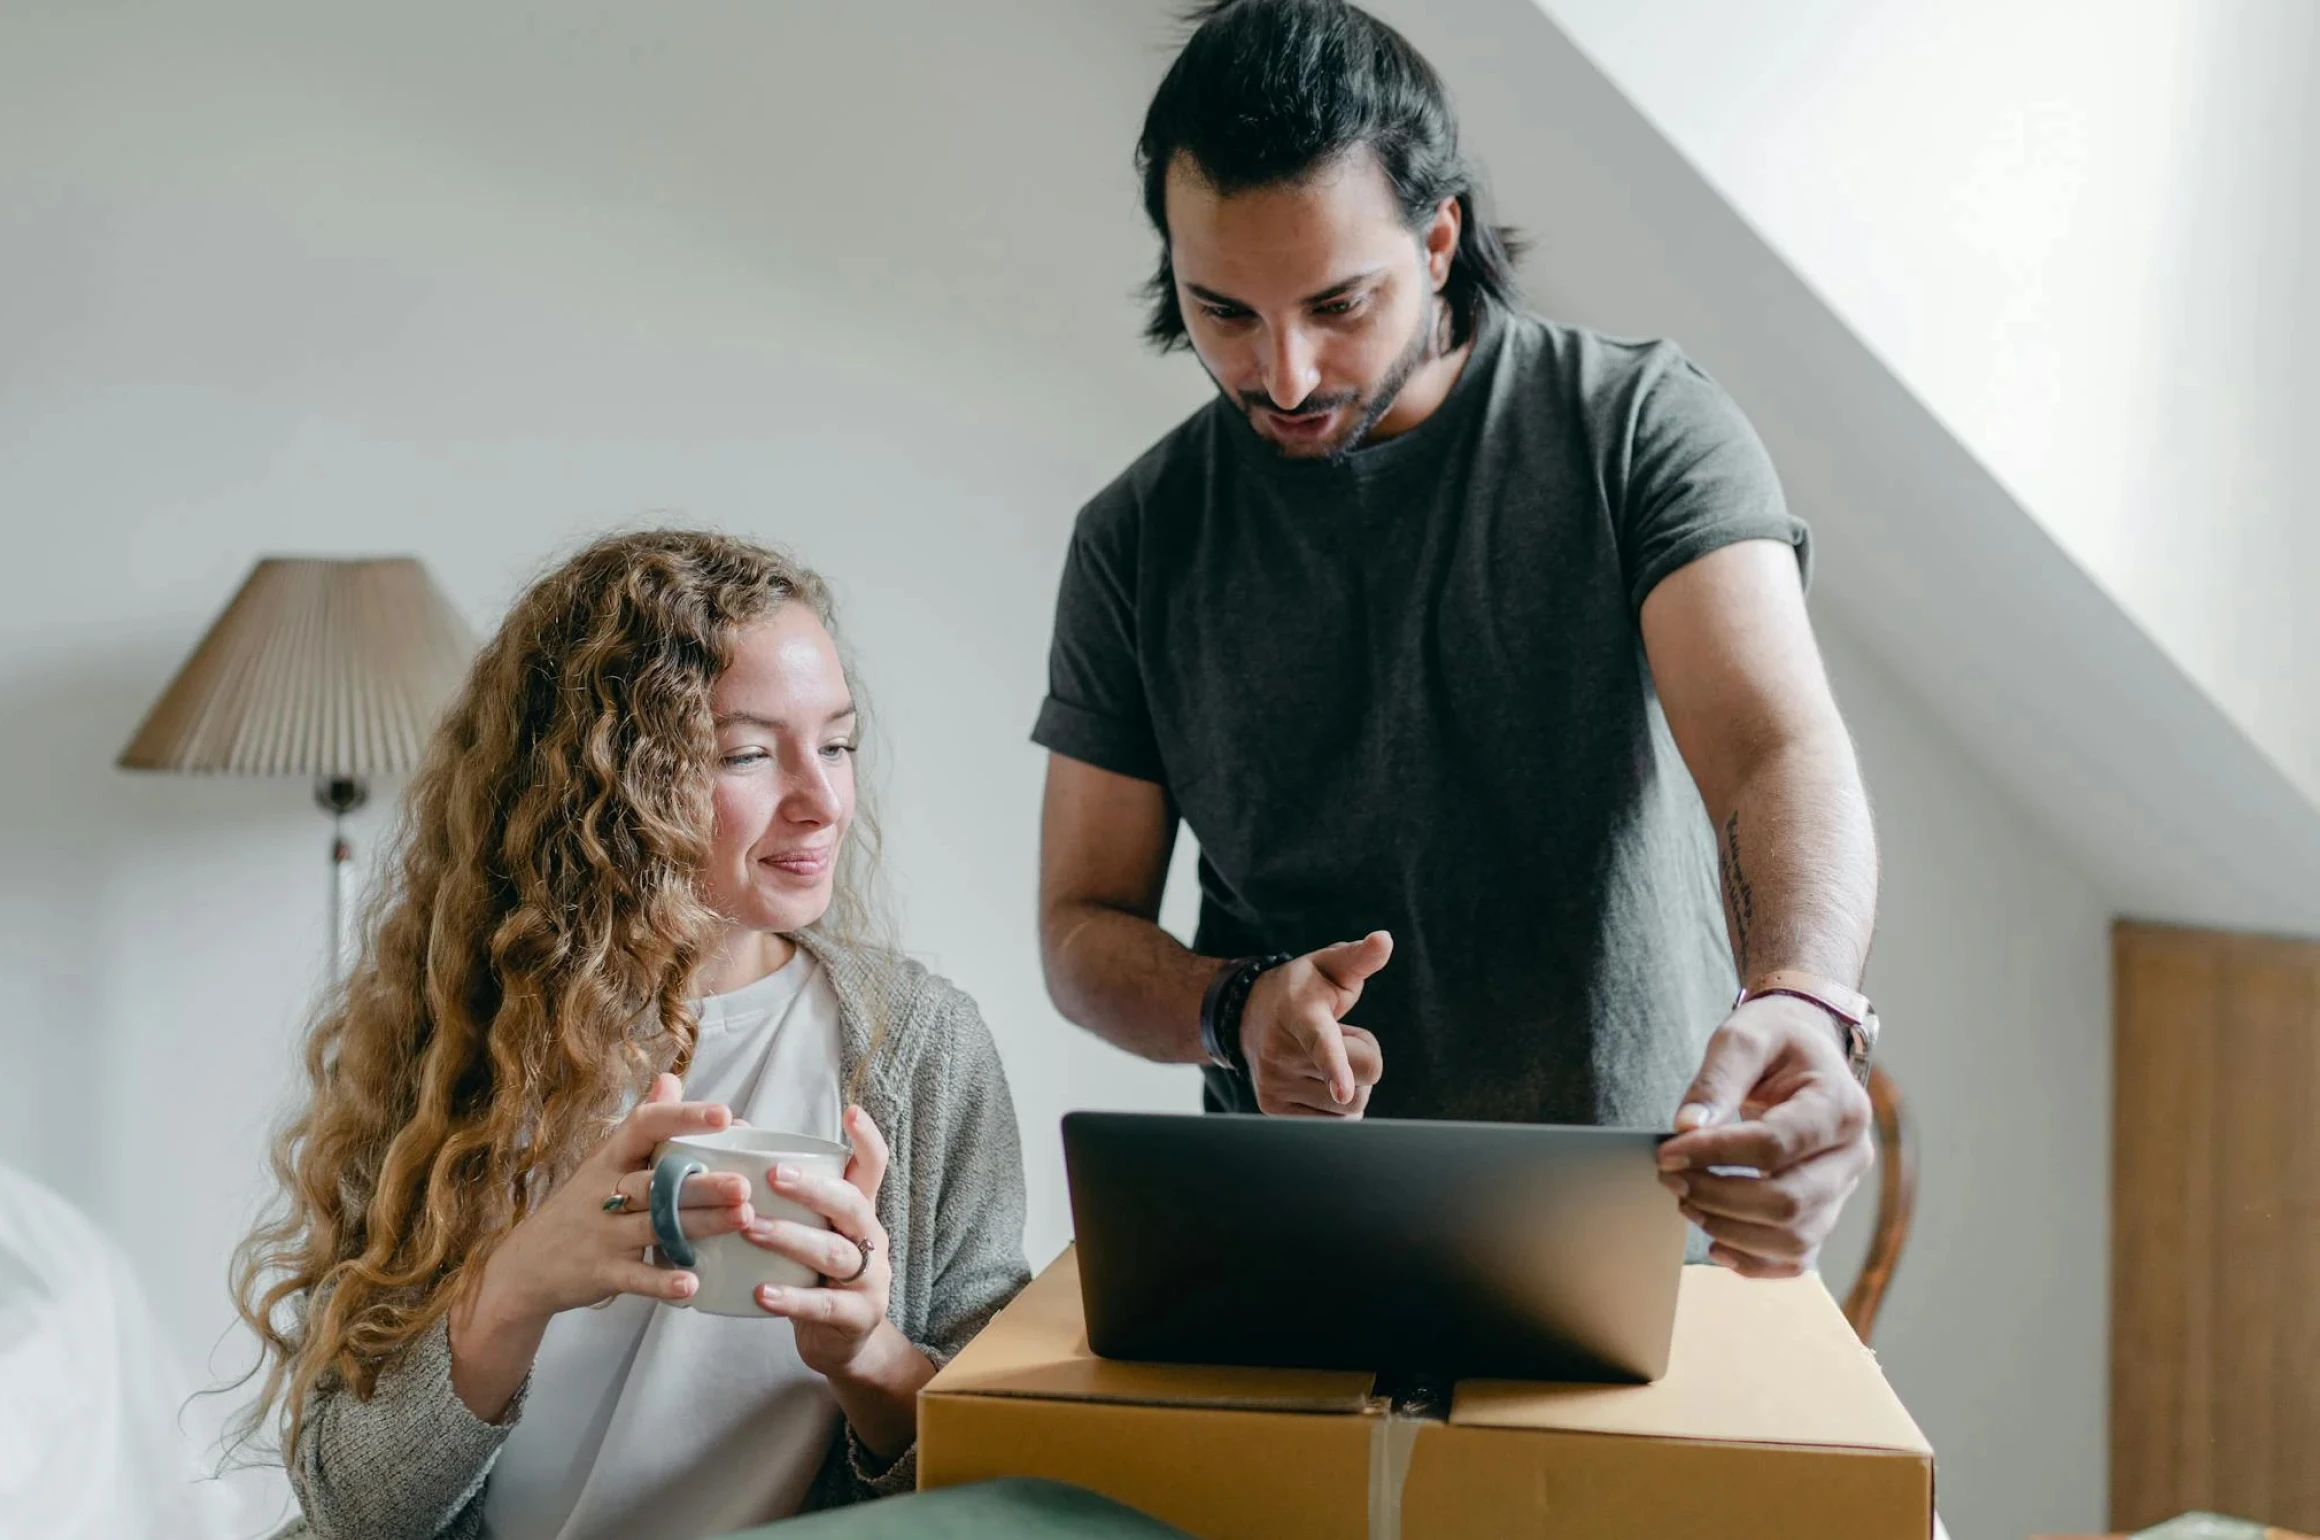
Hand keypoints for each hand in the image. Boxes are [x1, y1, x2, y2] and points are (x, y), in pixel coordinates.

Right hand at [474, 1074, 753, 1325]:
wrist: (525, 1267)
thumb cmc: (580, 1206)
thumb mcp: (604, 1161)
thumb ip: (642, 1124)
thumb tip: (671, 1078)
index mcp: (611, 1159)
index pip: (645, 1127)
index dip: (684, 1117)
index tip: (726, 1115)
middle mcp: (607, 1192)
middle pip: (656, 1183)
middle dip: (701, 1184)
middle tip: (744, 1184)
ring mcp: (604, 1234)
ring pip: (656, 1226)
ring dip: (701, 1224)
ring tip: (742, 1218)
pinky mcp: (602, 1273)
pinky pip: (636, 1278)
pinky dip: (663, 1282)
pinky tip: (693, 1283)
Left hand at [745, 1104, 894, 1377]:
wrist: (842, 1342)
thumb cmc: (813, 1273)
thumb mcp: (811, 1229)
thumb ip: (784, 1191)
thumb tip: (735, 1131)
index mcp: (860, 1212)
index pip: (874, 1167)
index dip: (867, 1139)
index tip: (852, 1111)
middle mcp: (871, 1239)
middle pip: (853, 1204)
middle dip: (814, 1188)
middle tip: (774, 1175)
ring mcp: (870, 1279)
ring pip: (834, 1252)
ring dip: (791, 1238)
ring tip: (751, 1228)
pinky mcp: (856, 1316)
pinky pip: (823, 1305)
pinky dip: (792, 1298)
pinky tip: (761, 1292)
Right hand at [1238, 931, 1390, 1116]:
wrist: (1248, 1014)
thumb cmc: (1304, 988)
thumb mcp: (1330, 965)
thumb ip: (1360, 956)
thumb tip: (1385, 939)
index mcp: (1299, 1013)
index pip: (1322, 1042)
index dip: (1336, 1066)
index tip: (1343, 1090)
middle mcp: (1281, 1052)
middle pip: (1366, 1075)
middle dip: (1365, 1057)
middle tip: (1340, 1038)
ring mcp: (1274, 1083)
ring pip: (1351, 1105)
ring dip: (1351, 1085)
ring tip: (1321, 1058)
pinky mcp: (1272, 1108)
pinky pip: (1334, 1122)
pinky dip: (1337, 1104)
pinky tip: (1317, 1081)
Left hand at [1654, 995, 1873, 1277]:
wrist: (1803, 1051)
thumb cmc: (1775, 1041)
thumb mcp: (1744, 1038)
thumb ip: (1716, 1079)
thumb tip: (1687, 1127)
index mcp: (1841, 1106)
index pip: (1775, 1145)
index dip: (1716, 1154)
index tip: (1667, 1150)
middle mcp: (1853, 1154)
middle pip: (1788, 1201)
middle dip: (1719, 1197)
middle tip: (1670, 1178)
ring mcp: (1843, 1190)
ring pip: (1794, 1237)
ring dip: (1731, 1230)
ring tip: (1686, 1202)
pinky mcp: (1825, 1212)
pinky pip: (1797, 1257)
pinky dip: (1755, 1261)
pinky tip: (1715, 1242)